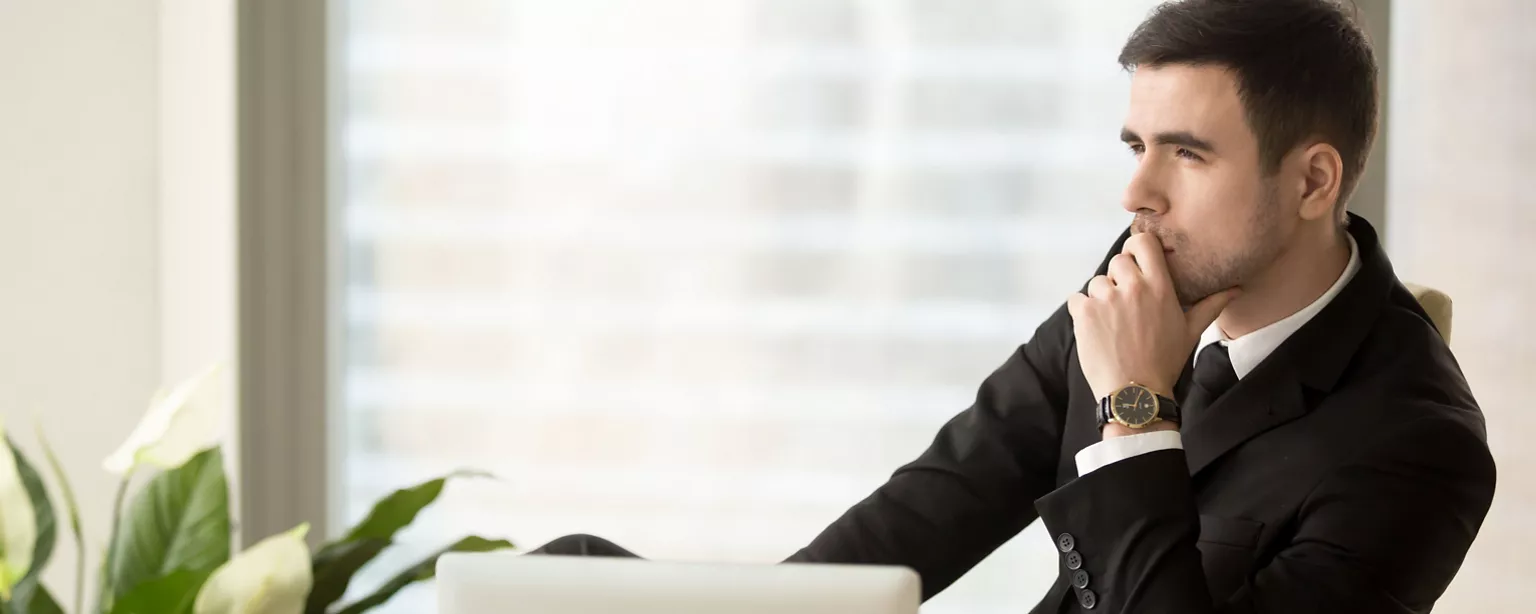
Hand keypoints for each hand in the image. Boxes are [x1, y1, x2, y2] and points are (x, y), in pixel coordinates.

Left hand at [1067, 232, 1239, 401]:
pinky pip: (1078, 299)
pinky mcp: (1084, 313)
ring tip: (1114, 324)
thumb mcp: (1191, 331)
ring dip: (1102, 298)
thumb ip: (1211, 305)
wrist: (1135, 393)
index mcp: (1160, 286)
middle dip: (1120, 278)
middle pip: (1118, 261)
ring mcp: (1106, 299)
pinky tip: (1098, 330)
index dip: (1136, 248)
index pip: (1143, 242)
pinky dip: (1083, 311)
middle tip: (1126, 304)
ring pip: (1097, 282)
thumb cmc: (1164, 362)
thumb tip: (1235, 289)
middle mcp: (1132, 287)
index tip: (1136, 261)